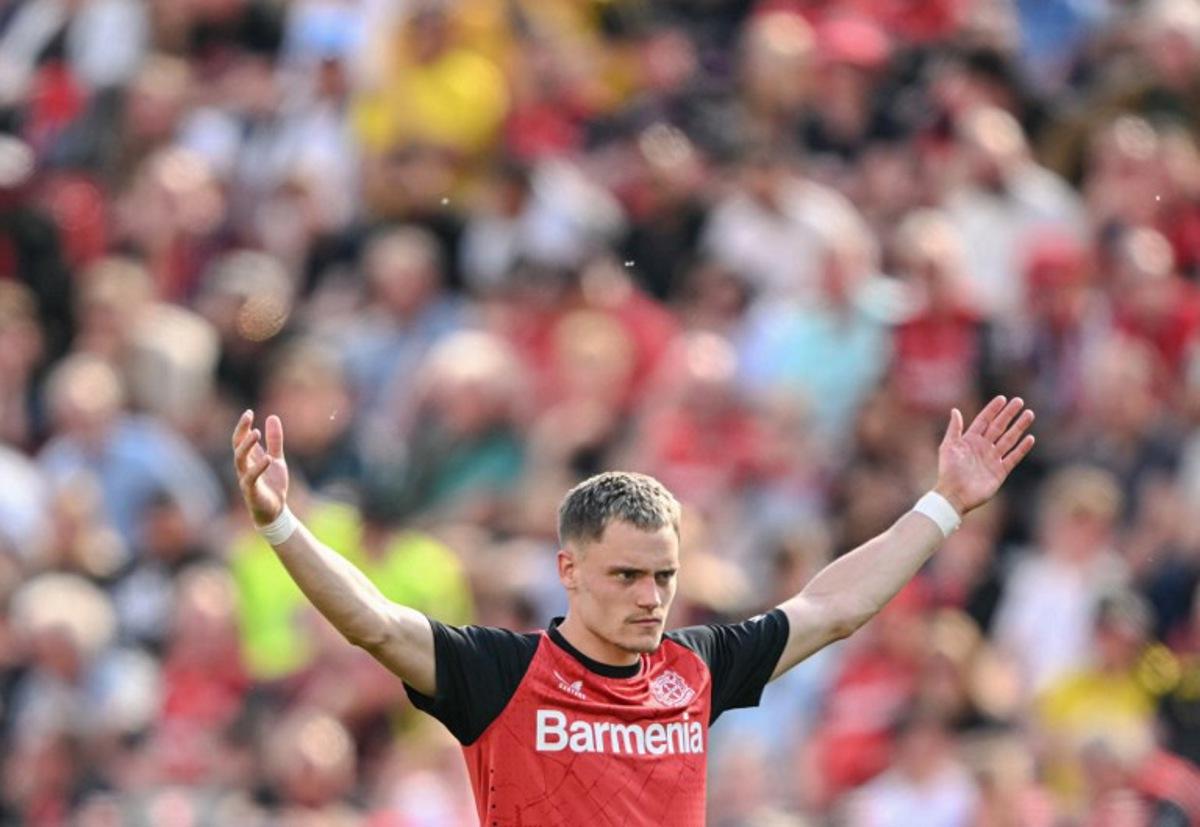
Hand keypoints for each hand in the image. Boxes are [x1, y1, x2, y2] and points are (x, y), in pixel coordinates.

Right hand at [232, 410, 288, 525]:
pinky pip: (251, 478)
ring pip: (239, 460)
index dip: (243, 426)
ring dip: (247, 446)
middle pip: (236, 446)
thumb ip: (275, 440)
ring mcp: (245, 479)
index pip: (240, 439)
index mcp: (248, 459)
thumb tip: (272, 417)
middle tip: (248, 417)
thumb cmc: (272, 485)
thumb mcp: (277, 459)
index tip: (249, 412)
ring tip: (256, 433)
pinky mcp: (251, 491)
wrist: (275, 511)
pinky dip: (258, 467)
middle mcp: (243, 467)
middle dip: (241, 431)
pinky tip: (268, 458)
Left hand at [934, 396, 1034, 515]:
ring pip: (1009, 439)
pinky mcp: (1000, 472)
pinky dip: (1021, 448)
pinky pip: (1013, 457)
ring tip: (1029, 414)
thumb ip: (954, 429)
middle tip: (1019, 401)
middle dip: (1009, 414)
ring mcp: (992, 459)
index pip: (984, 420)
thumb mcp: (948, 447)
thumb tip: (955, 410)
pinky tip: (1030, 438)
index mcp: (970, 440)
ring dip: (1019, 427)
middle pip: (999, 427)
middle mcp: (983, 447)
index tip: (1003, 398)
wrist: (955, 495)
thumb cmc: (948, 471)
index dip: (993, 410)